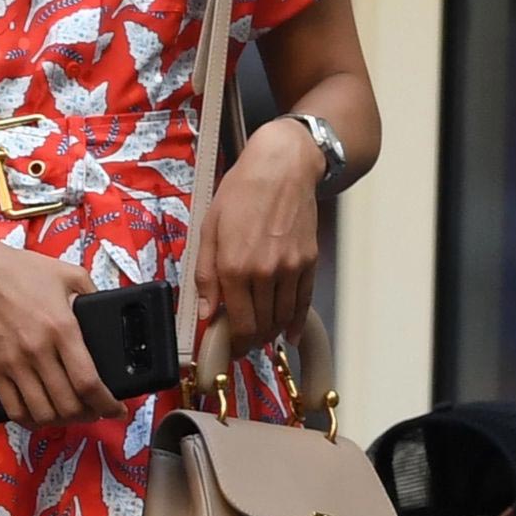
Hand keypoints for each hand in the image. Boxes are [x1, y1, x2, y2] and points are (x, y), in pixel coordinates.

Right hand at [0, 239, 127, 426]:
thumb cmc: (21, 270)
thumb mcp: (68, 273)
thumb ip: (93, 293)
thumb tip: (108, 313)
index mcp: (62, 328)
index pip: (89, 382)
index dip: (107, 404)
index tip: (118, 409)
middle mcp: (38, 350)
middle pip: (68, 404)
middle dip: (89, 415)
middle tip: (96, 410)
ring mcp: (14, 363)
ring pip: (42, 412)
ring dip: (62, 421)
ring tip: (71, 414)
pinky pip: (14, 409)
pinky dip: (31, 420)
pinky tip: (41, 415)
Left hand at [194, 117, 322, 355]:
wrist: (282, 168)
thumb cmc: (241, 192)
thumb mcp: (209, 228)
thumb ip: (206, 274)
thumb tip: (206, 312)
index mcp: (234, 266)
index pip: (237, 323)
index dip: (233, 343)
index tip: (227, 348)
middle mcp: (264, 272)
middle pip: (261, 326)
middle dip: (250, 340)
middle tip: (241, 343)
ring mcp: (290, 268)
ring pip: (282, 318)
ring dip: (270, 333)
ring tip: (260, 335)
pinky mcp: (309, 262)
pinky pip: (304, 302)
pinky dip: (297, 323)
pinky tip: (291, 334)